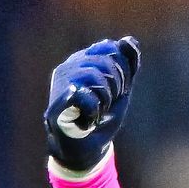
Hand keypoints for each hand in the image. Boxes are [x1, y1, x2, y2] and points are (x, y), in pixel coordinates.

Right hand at [45, 36, 140, 171]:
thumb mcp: (122, 88)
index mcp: (83, 60)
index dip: (122, 72)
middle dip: (116, 86)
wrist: (87, 146)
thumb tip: (130, 40)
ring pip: (98, 78)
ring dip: (106, 100)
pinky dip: (95, 111)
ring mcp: (62, 82)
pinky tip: (88, 118)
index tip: (117, 89)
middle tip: (105, 103)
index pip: (112, 49)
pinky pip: (88, 96)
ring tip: (97, 110)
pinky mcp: (58, 99)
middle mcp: (70, 66)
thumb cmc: (103, 115)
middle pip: (108, 62)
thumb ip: (129, 64)